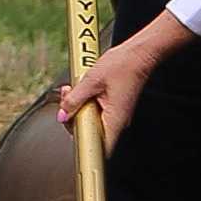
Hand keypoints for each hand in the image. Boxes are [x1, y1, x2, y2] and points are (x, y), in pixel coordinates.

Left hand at [53, 13, 188, 137]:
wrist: (138, 54)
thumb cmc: (122, 65)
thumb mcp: (91, 81)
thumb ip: (74, 99)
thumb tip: (63, 114)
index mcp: (115, 121)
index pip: (96, 147)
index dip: (79, 141)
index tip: (68, 126)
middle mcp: (117, 122)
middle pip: (89, 134)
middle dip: (73, 117)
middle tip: (67, 101)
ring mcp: (115, 115)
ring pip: (90, 121)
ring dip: (78, 108)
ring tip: (73, 90)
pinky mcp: (113, 107)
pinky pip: (95, 112)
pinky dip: (85, 102)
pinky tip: (81, 90)